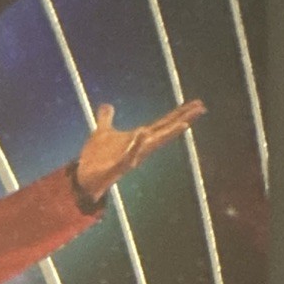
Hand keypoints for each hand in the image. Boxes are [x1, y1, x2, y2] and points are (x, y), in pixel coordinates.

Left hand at [76, 100, 205, 201]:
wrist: (83, 179)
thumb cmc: (96, 159)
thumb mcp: (102, 132)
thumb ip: (106, 118)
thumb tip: (107, 105)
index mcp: (138, 139)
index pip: (162, 124)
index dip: (179, 114)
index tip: (196, 104)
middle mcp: (139, 149)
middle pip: (164, 132)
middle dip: (182, 120)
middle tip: (201, 108)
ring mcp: (130, 159)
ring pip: (152, 145)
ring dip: (168, 134)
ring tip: (184, 123)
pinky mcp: (117, 168)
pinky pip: (128, 157)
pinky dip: (135, 146)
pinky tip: (142, 132)